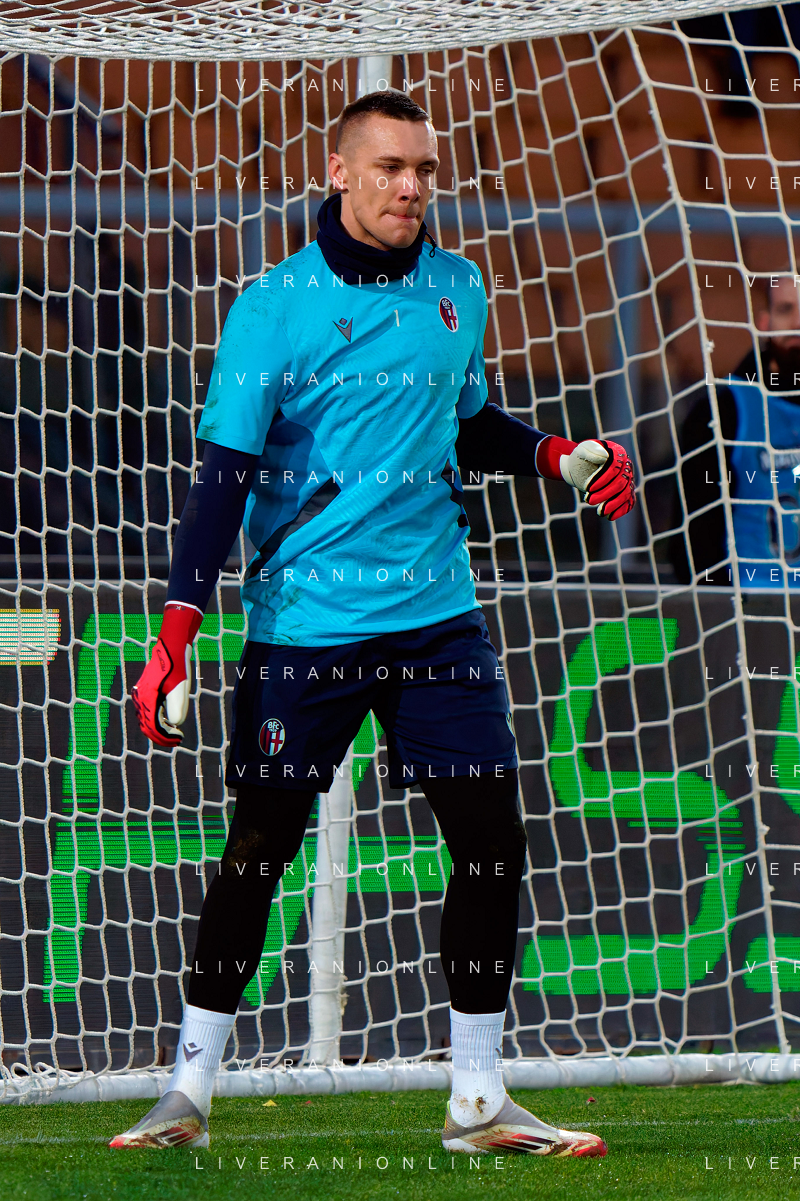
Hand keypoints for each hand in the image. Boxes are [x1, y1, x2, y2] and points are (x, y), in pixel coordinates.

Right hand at [131, 603, 202, 746]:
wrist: (171, 647)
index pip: (152, 727)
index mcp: (146, 698)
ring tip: (175, 733)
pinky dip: (157, 720)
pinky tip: (169, 721)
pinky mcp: (146, 691)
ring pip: (146, 720)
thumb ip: (178, 706)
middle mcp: (140, 697)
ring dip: (160, 730)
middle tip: (178, 740)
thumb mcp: (181, 686)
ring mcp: (141, 694)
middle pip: (147, 726)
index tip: (180, 738)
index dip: (165, 737)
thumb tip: (175, 724)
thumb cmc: (176, 665)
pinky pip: (148, 712)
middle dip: (162, 736)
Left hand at [561, 439, 635, 520]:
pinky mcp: (626, 491)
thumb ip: (592, 451)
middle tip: (589, 501)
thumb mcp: (583, 450)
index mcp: (618, 454)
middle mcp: (626, 467)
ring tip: (600, 512)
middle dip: (605, 494)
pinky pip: (629, 502)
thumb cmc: (582, 457)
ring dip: (613, 504)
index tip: (588, 488)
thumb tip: (606, 456)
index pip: (614, 468)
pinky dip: (621, 510)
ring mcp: (628, 480)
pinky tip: (610, 517)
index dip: (603, 479)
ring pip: (626, 494)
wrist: (582, 466)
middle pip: (621, 483)